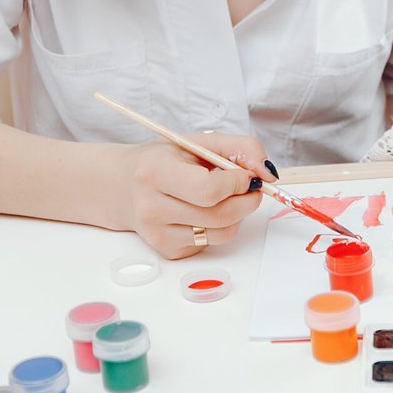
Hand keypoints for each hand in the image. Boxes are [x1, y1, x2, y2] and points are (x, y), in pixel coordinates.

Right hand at [118, 132, 269, 258]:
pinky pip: (211, 244)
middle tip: (251, 187)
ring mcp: (157, 233)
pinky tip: (204, 211)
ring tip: (228, 198)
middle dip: (247, 201)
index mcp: (155, 172)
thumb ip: (240, 149)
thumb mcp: (197, 142)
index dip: (237, 183)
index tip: (247, 175)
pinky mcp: (167, 250)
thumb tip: (268, 173)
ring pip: (222, 234)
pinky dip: (219, 227)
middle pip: (220, 216)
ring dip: (238, 215)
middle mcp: (151, 206)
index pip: (209, 190)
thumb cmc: (163, 161)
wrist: (123, 187)